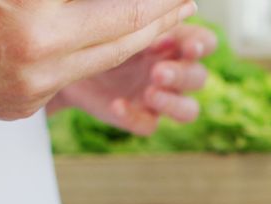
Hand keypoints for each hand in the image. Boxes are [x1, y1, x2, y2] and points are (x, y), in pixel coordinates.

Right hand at [0, 0, 196, 120]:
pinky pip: (61, 76)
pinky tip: (87, 37)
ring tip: (151, 18)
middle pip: (121, 42)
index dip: (159, 4)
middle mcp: (38, 67)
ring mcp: (27, 93)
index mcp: (35, 29)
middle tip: (185, 4)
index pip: (124, 14)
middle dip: (159, 21)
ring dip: (127, 39)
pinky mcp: (15, 107)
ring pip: (96, 61)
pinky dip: (81, 53)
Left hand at [52, 24, 216, 134]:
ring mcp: (160, 97)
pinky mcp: (141, 117)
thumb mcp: (119, 24)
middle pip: (199, 78)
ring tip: (149, 93)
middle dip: (182, 75)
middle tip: (159, 72)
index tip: (188, 46)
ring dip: (173, 102)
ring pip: (188, 110)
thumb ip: (144, 20)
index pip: (205, 43)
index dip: (202, 46)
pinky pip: (149, 125)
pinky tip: (117, 105)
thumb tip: (161, 8)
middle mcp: (174, 71)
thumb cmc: (98, 31)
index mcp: (175, 42)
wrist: (66, 58)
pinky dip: (135, 117)